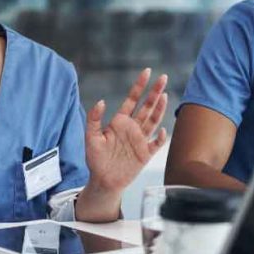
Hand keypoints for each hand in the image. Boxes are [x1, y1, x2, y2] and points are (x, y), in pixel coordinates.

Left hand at [85, 68, 167, 191]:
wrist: (103, 181)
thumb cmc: (95, 159)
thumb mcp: (90, 137)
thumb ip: (93, 119)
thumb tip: (100, 101)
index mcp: (120, 121)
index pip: (132, 99)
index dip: (139, 86)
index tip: (147, 71)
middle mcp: (132, 128)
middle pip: (147, 106)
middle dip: (155, 91)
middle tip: (163, 77)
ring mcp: (140, 140)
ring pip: (153, 121)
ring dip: (159, 109)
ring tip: (164, 95)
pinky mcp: (145, 154)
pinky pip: (156, 144)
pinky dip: (161, 137)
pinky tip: (163, 130)